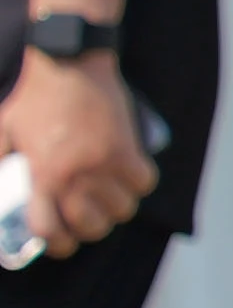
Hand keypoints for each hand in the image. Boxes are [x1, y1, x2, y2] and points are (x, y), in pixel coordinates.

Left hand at [5, 51, 151, 251]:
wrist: (66, 63)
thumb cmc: (31, 97)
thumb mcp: (3, 132)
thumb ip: (2, 162)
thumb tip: (1, 187)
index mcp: (42, 175)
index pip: (51, 230)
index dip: (58, 243)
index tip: (61, 240)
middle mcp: (75, 175)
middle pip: (93, 225)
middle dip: (89, 227)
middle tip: (86, 216)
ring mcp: (105, 162)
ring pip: (123, 208)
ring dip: (116, 207)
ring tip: (108, 196)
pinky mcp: (128, 147)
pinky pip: (143, 182)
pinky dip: (137, 184)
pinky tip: (127, 176)